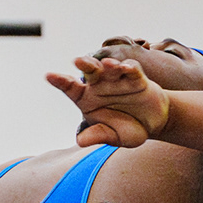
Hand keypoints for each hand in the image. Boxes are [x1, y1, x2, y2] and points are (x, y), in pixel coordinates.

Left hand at [44, 55, 169, 147]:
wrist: (153, 124)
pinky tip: (126, 69)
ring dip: (109, 65)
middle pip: (90, 72)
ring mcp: (118, 80)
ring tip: (108, 65)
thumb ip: (98, 136)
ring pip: (110, 67)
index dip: (60, 81)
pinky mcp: (136, 78)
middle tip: (77, 61)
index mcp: (87, 99)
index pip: (71, 88)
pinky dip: (130, 68)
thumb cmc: (128, 129)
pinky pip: (132, 70)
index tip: (48, 75)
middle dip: (85, 65)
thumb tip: (80, 141)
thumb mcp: (112, 137)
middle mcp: (100, 86)